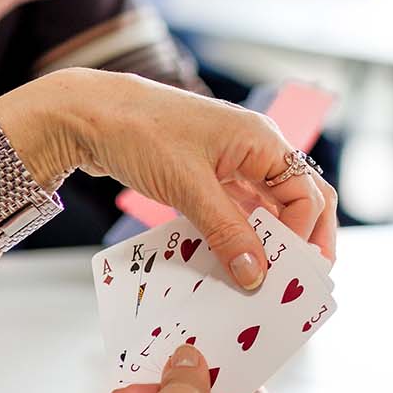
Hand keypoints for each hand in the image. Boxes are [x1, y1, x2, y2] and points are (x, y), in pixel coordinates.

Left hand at [0, 68, 337, 289]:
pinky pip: (240, 207)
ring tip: (264, 276)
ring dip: (270, 240)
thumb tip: (255, 275)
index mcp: (262, 140)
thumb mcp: (187, 188)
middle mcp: (256, 148)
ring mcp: (234, 160)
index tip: (285, 269)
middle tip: (298, 279)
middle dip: (303, 239)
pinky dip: (242, 233)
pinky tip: (233, 258)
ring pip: (271, 206)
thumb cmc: (139, 133)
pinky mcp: (211, 172)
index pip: (307, 194)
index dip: (302, 234)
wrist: (86, 112)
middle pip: (301, 198)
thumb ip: (226, 232)